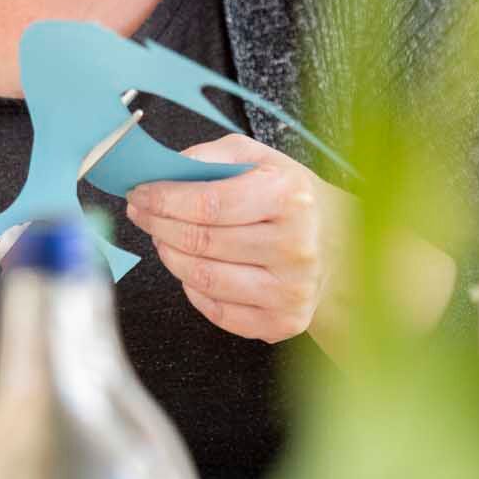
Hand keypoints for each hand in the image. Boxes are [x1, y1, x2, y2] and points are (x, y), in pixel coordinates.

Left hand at [125, 134, 352, 346]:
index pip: (209, 204)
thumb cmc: (290, 199)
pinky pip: (218, 312)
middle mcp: (296, 247)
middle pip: (201, 242)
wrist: (338, 243)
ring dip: (171, 256)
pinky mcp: (284, 321)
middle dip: (159, 225)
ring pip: (204, 279)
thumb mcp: (259, 159)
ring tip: (164, 238)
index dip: (164, 200)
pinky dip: (194, 289)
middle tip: (142, 213)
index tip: (139, 194)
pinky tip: (194, 268)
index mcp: (290, 197)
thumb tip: (163, 171)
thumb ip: (210, 157)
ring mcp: (292, 290)